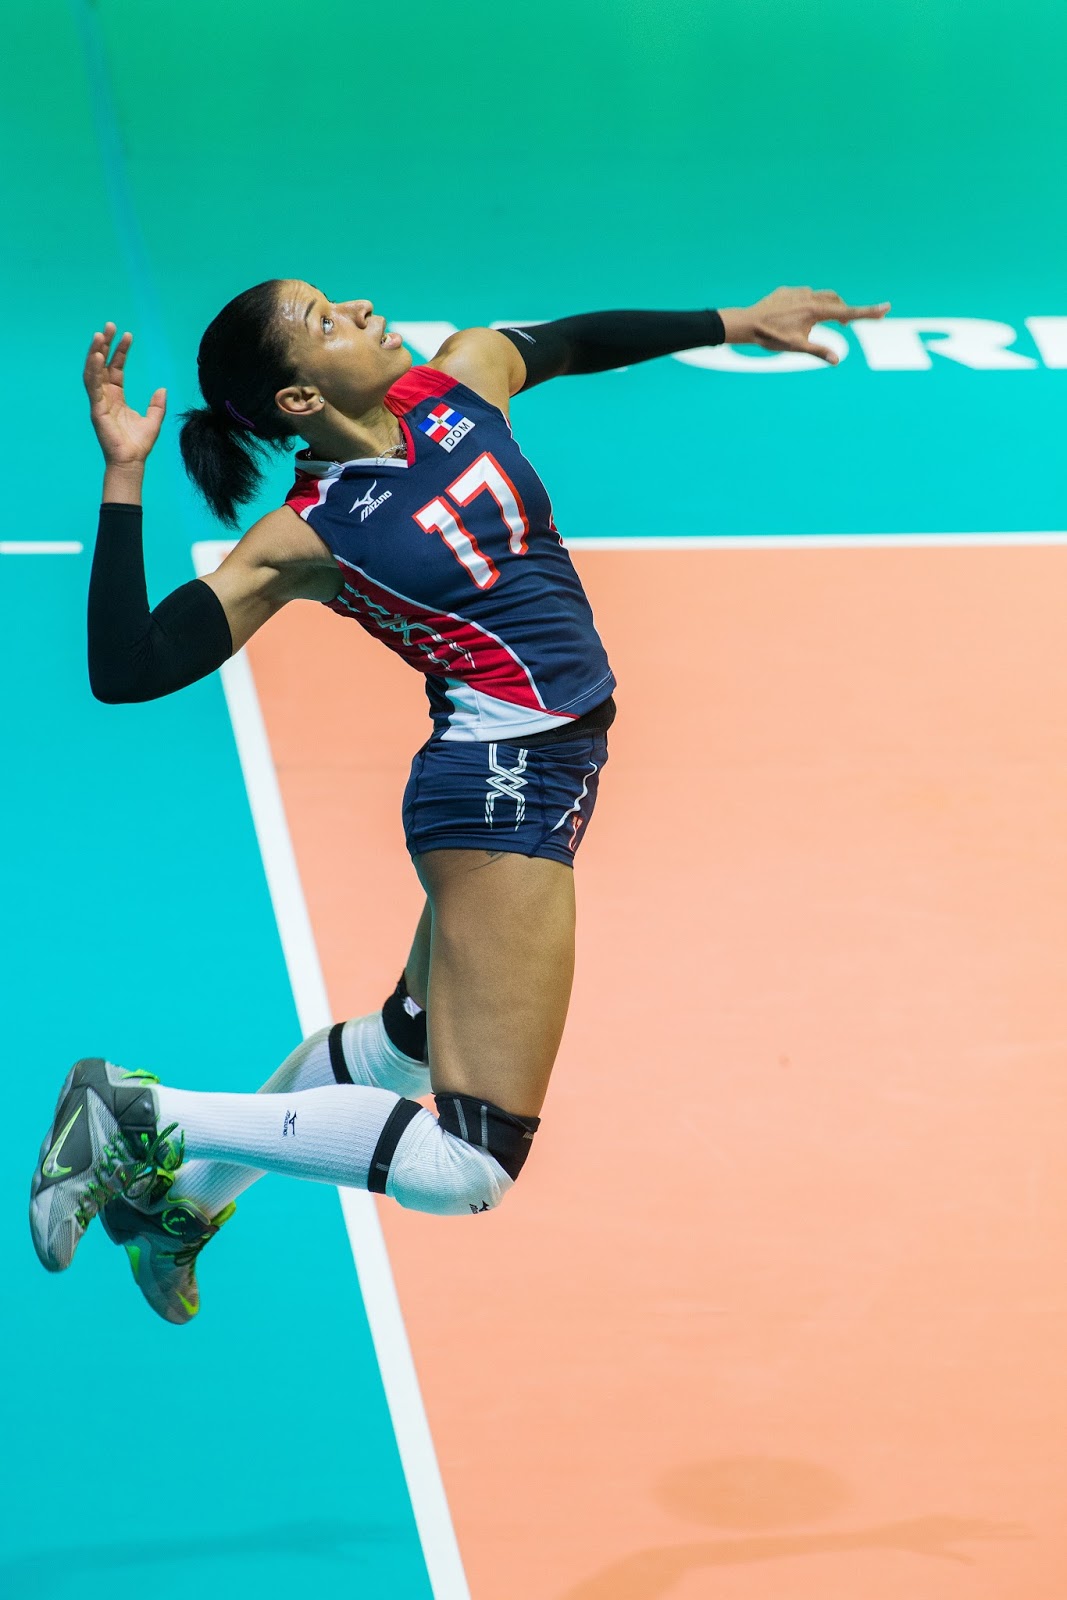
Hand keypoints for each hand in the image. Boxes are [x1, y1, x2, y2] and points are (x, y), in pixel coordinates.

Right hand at [83, 323, 166, 463]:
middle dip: (104, 345)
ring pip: (93, 372)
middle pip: (102, 365)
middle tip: (109, 326)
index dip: (120, 351)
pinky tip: (96, 356)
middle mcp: (105, 396)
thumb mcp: (154, 420)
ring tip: (99, 334)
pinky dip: (93, 370)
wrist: (132, 461)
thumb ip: (157, 404)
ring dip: (95, 352)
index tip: (127, 335)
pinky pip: (92, 386)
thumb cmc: (139, 444)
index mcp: (116, 396)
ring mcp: (99, 402)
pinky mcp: (96, 410)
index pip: (116, 368)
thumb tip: (162, 388)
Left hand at [727, 287, 890, 363]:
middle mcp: (810, 297)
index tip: (886, 308)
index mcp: (816, 311)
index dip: (868, 312)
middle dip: (843, 312)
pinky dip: (808, 304)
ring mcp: (798, 292)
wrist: (747, 323)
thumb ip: (819, 351)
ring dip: (827, 307)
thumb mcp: (796, 347)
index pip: (848, 312)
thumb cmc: (772, 337)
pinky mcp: (787, 291)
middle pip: (836, 302)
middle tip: (846, 325)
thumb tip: (837, 360)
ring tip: (819, 323)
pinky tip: (796, 317)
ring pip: (821, 296)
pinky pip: (804, 296)